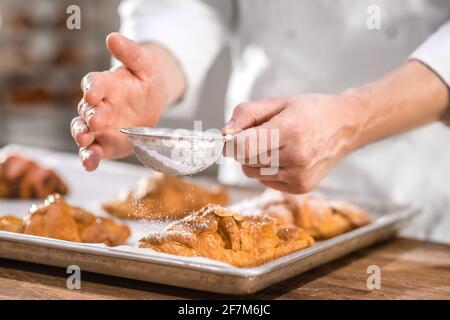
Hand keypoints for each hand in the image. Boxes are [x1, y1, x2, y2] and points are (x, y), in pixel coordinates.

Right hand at [70, 33, 184, 170]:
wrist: (153, 101)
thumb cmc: (147, 79)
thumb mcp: (145, 64)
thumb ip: (131, 52)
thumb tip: (113, 37)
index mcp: (106, 85)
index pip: (94, 83)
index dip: (92, 87)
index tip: (93, 92)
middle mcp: (98, 106)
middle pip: (86, 110)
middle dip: (88, 115)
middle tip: (95, 119)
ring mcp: (100, 127)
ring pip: (84, 132)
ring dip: (82, 137)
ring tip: (85, 141)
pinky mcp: (106, 144)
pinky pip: (95, 151)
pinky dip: (90, 158)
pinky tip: (90, 163)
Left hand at [222, 95, 358, 192]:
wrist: (343, 127)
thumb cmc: (308, 112)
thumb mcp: (277, 102)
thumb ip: (246, 113)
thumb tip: (224, 133)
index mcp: (291, 130)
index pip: (244, 147)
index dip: (231, 143)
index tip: (231, 137)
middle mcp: (298, 157)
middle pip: (246, 160)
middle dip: (244, 148)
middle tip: (261, 134)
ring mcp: (300, 176)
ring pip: (252, 173)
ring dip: (254, 160)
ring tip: (275, 145)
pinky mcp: (301, 188)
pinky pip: (264, 181)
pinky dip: (266, 170)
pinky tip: (283, 157)